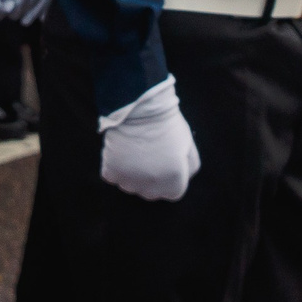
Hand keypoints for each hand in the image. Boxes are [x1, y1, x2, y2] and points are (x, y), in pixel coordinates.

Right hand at [98, 77, 199, 200]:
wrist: (140, 108)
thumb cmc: (166, 124)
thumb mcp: (188, 145)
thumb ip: (189, 167)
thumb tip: (183, 178)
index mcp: (174, 182)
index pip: (173, 193)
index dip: (170, 176)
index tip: (165, 160)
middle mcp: (152, 188)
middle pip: (151, 192)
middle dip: (151, 177)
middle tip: (148, 154)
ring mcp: (130, 182)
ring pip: (130, 185)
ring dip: (132, 173)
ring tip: (134, 150)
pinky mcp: (111, 173)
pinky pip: (112, 176)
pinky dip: (114, 165)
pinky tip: (121, 150)